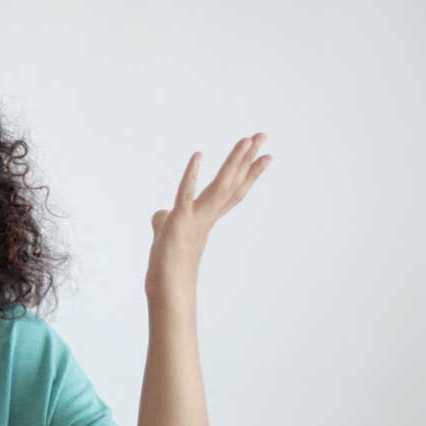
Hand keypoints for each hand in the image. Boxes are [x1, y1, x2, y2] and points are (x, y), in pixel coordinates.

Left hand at [144, 132, 271, 302]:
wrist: (167, 289)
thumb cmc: (167, 266)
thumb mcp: (165, 236)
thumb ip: (164, 221)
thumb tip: (160, 214)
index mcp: (206, 218)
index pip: (232, 191)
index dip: (248, 173)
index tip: (265, 156)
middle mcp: (206, 216)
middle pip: (231, 183)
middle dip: (247, 159)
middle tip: (263, 136)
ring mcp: (195, 218)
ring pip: (219, 185)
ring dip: (233, 161)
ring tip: (247, 140)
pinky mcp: (179, 221)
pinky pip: (185, 194)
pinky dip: (191, 175)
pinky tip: (198, 155)